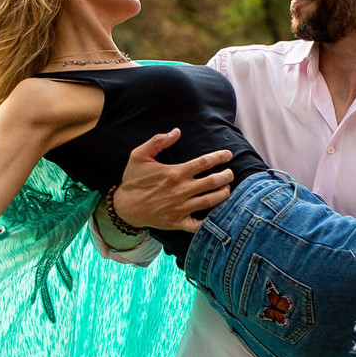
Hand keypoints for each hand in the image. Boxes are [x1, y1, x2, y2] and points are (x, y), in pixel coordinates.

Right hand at [111, 128, 233, 232]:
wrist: (124, 206)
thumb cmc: (133, 179)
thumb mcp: (139, 155)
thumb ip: (158, 141)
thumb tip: (177, 131)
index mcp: (175, 173)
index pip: (204, 163)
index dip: (219, 157)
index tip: (228, 155)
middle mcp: (181, 190)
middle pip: (213, 182)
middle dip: (226, 176)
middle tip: (230, 173)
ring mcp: (181, 208)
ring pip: (210, 201)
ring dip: (223, 194)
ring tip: (227, 189)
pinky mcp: (178, 222)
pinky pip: (198, 225)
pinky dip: (210, 221)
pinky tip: (217, 215)